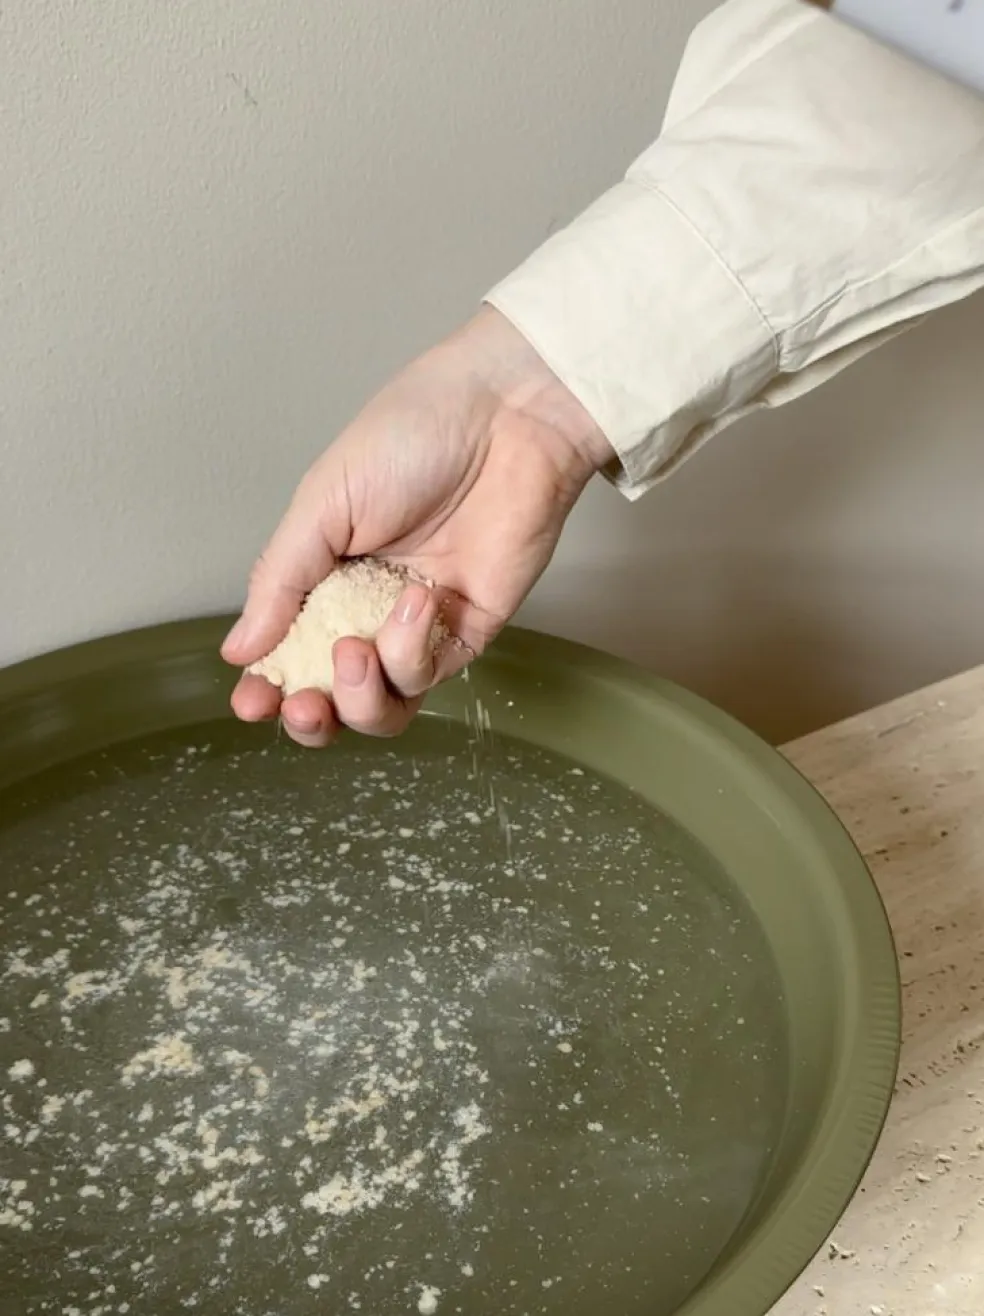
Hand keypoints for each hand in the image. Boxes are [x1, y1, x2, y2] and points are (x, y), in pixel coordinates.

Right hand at [221, 306, 612, 746]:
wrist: (503, 416)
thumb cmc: (411, 434)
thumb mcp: (322, 503)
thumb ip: (280, 580)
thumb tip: (240, 649)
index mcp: (324, 575)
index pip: (289, 650)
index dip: (268, 685)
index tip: (252, 701)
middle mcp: (369, 608)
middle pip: (335, 696)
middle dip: (313, 714)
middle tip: (303, 703)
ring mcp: (420, 625)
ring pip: (385, 705)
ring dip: (360, 695)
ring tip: (355, 650)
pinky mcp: (469, 630)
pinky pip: (431, 674)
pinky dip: (412, 652)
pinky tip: (415, 601)